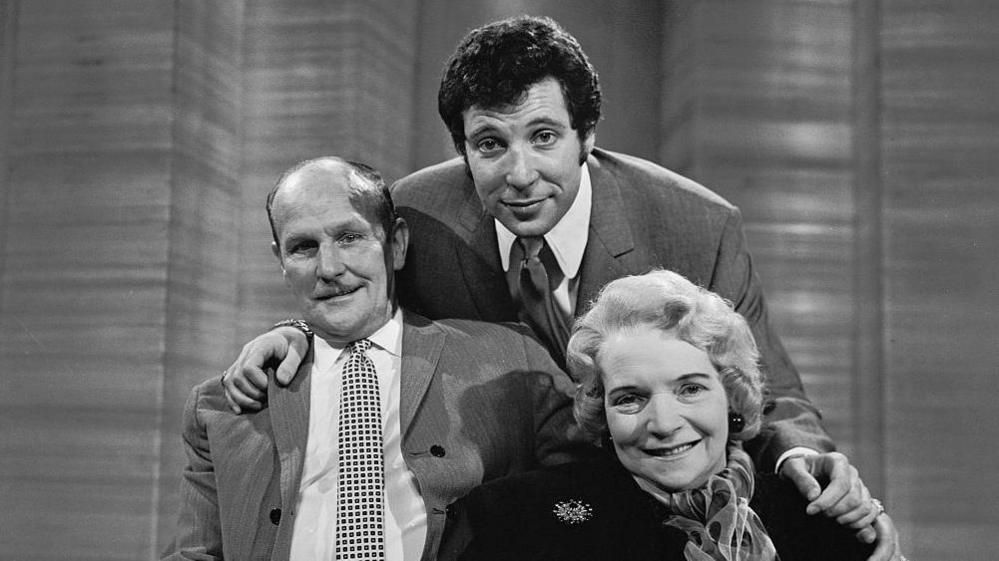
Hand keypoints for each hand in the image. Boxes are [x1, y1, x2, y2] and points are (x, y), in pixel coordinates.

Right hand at [221, 326, 309, 412]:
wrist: (287, 335)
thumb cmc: (294, 342)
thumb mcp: (298, 350)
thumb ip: (291, 364)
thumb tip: (281, 381)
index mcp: (261, 346)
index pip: (249, 366)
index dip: (258, 382)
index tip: (270, 387)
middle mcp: (247, 352)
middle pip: (237, 376)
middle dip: (251, 393)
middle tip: (267, 398)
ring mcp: (241, 360)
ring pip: (230, 381)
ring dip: (241, 398)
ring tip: (258, 406)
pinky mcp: (239, 368)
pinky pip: (228, 383)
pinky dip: (232, 398)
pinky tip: (239, 410)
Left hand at [780, 452, 902, 560]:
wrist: (806, 471)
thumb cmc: (799, 469)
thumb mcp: (792, 469)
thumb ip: (801, 479)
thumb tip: (814, 496)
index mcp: (837, 461)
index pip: (840, 483)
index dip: (827, 501)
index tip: (810, 510)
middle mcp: (852, 472)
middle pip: (854, 498)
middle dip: (835, 511)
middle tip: (818, 514)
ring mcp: (861, 486)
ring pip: (864, 507)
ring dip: (847, 519)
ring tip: (829, 519)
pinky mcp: (864, 498)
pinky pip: (871, 513)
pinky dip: (859, 523)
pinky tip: (842, 524)